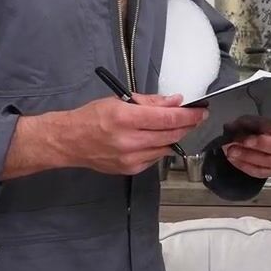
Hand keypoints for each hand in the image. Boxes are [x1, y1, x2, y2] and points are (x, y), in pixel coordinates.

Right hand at [53, 93, 206, 175]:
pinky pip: (155, 158)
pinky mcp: (130, 169)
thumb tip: (175, 101)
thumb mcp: (119, 101)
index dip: (188, 115)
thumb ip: (150, 102)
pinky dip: (160, 148)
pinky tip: (155, 140)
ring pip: (165, 148)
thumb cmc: (92, 117)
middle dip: (187, 126)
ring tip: (176, 126)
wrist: (70, 142)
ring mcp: (130, 158)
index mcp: (125, 118)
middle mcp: (128, 140)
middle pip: (171, 135)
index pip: (166, 117)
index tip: (200, 112)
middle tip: (196, 118)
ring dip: (175, 137)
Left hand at [221, 120, 270, 178]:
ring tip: (232, 151)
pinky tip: (233, 159)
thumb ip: (244, 123)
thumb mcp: (248, 120)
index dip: (268, 128)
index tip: (257, 127)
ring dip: (248, 156)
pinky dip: (245, 166)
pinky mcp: (269, 171)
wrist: (249, 142)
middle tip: (244, 141)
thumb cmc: (253, 129)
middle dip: (260, 144)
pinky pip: (259, 172)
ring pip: (268, 161)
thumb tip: (233, 128)